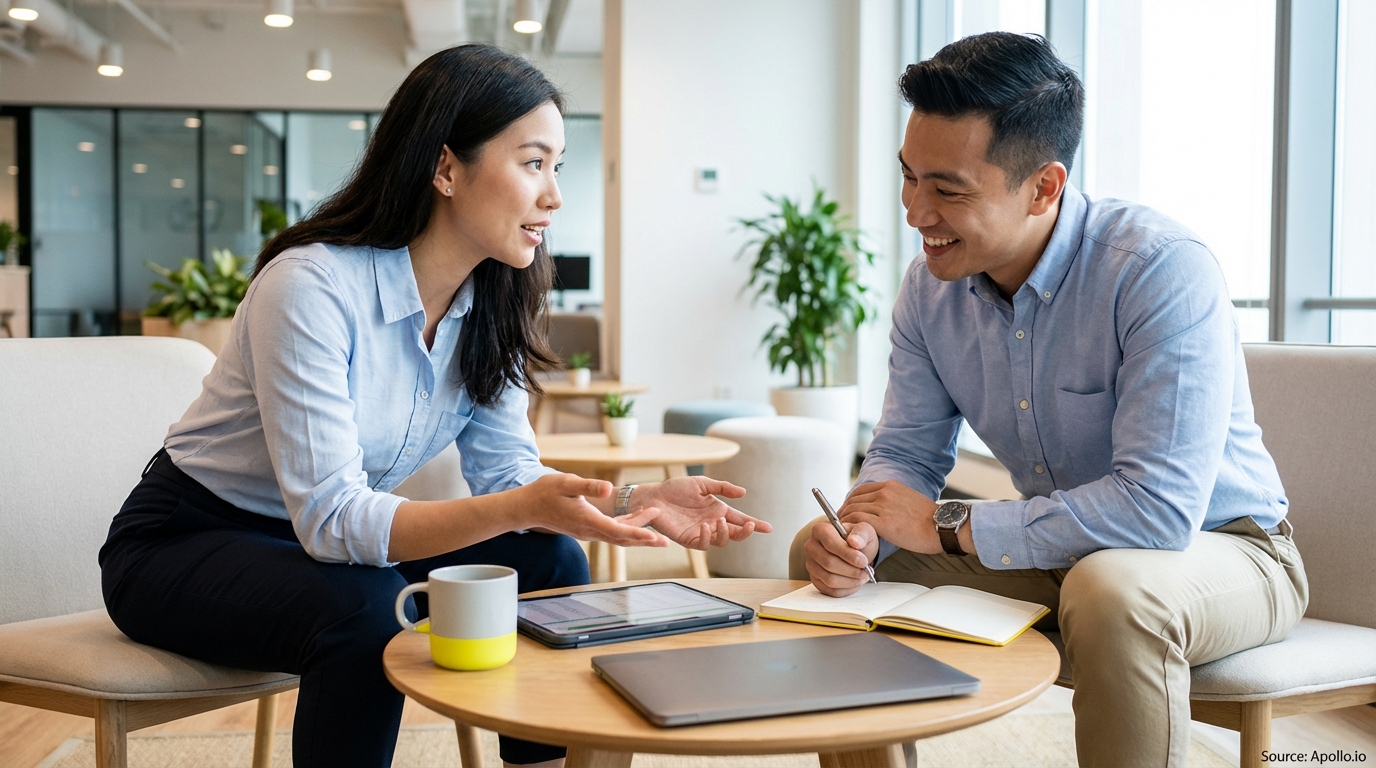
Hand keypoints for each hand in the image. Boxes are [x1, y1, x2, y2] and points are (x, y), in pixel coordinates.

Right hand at [512, 474, 668, 547]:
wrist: (527, 507)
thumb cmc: (546, 492)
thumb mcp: (567, 483)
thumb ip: (588, 486)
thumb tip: (609, 488)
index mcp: (587, 520)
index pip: (618, 531)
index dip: (638, 534)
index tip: (655, 537)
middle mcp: (589, 531)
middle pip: (622, 538)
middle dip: (644, 540)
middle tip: (666, 542)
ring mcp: (587, 532)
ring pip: (617, 536)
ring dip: (637, 533)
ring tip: (656, 528)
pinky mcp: (585, 529)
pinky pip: (610, 532)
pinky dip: (625, 529)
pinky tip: (635, 520)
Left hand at [629, 476, 771, 549]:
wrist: (655, 496)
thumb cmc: (676, 488)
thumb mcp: (702, 483)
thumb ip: (723, 488)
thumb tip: (743, 493)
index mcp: (718, 510)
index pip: (740, 519)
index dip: (755, 524)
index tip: (768, 528)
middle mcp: (713, 523)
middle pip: (735, 534)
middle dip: (745, 531)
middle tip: (748, 525)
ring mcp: (702, 533)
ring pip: (722, 541)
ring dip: (726, 533)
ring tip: (720, 521)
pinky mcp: (689, 539)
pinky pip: (704, 544)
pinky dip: (708, 537)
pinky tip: (705, 527)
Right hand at [803, 518, 877, 596]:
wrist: (855, 550)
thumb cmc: (857, 539)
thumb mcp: (864, 530)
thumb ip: (861, 534)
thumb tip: (854, 542)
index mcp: (820, 530)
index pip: (830, 544)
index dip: (848, 555)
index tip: (863, 561)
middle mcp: (811, 547)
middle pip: (829, 563)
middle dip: (851, 570)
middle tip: (866, 571)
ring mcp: (811, 564)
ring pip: (829, 579)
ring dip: (850, 581)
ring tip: (863, 576)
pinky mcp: (815, 579)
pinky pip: (830, 590)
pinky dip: (847, 589)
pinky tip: (855, 582)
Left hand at [837, 481, 940, 553]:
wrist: (943, 526)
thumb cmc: (930, 520)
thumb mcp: (908, 500)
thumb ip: (892, 501)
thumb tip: (883, 511)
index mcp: (890, 486)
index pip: (860, 491)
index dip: (850, 502)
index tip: (846, 512)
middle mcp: (884, 492)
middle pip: (853, 500)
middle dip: (844, 512)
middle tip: (839, 525)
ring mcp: (883, 506)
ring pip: (853, 510)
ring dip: (844, 522)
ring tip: (841, 534)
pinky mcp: (883, 522)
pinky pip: (858, 522)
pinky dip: (850, 529)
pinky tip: (849, 537)